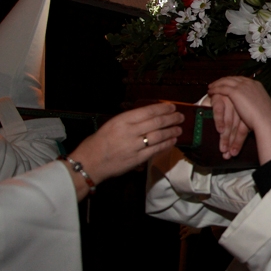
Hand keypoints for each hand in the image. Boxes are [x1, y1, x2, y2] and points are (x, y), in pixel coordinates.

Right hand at [69, 102, 183, 192]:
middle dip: (171, 119)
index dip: (163, 108)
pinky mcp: (137, 159)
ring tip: (180, 128)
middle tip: (181, 117)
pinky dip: (166, 144)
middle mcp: (129, 131)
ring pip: (159, 136)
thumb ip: (129, 120)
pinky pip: (155, 150)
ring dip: (172, 131)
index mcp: (122, 120)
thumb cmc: (98, 142)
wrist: (89, 163)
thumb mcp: (112, 124)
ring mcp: (134, 146)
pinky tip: (172, 141)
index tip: (172, 107)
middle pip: (156, 122)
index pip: (148, 111)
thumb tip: (150, 115)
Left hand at [207, 77, 270, 163]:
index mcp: (257, 85)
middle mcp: (249, 83)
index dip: (234, 82)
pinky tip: (210, 92)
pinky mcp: (235, 92)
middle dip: (224, 81)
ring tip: (211, 87)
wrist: (265, 119)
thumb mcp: (265, 106)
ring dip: (217, 83)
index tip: (229, 85)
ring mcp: (242, 86)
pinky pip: (222, 88)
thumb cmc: (266, 117)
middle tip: (217, 84)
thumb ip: (260, 103)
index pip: (242, 80)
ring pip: (226, 81)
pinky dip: (215, 89)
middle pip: (233, 78)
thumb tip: (260, 106)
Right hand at [210, 92, 249, 159]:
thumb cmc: (231, 105)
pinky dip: (219, 121)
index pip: (242, 130)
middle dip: (231, 143)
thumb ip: (242, 130)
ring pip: (228, 122)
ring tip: (222, 149)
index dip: (238, 142)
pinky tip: (219, 130)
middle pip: (236, 128)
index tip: (233, 154)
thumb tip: (239, 148)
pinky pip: (219, 111)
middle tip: (226, 155)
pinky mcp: (219, 99)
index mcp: (245, 113)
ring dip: (224, 138)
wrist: (222, 89)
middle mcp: (238, 109)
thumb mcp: (240, 117)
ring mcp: (230, 103)